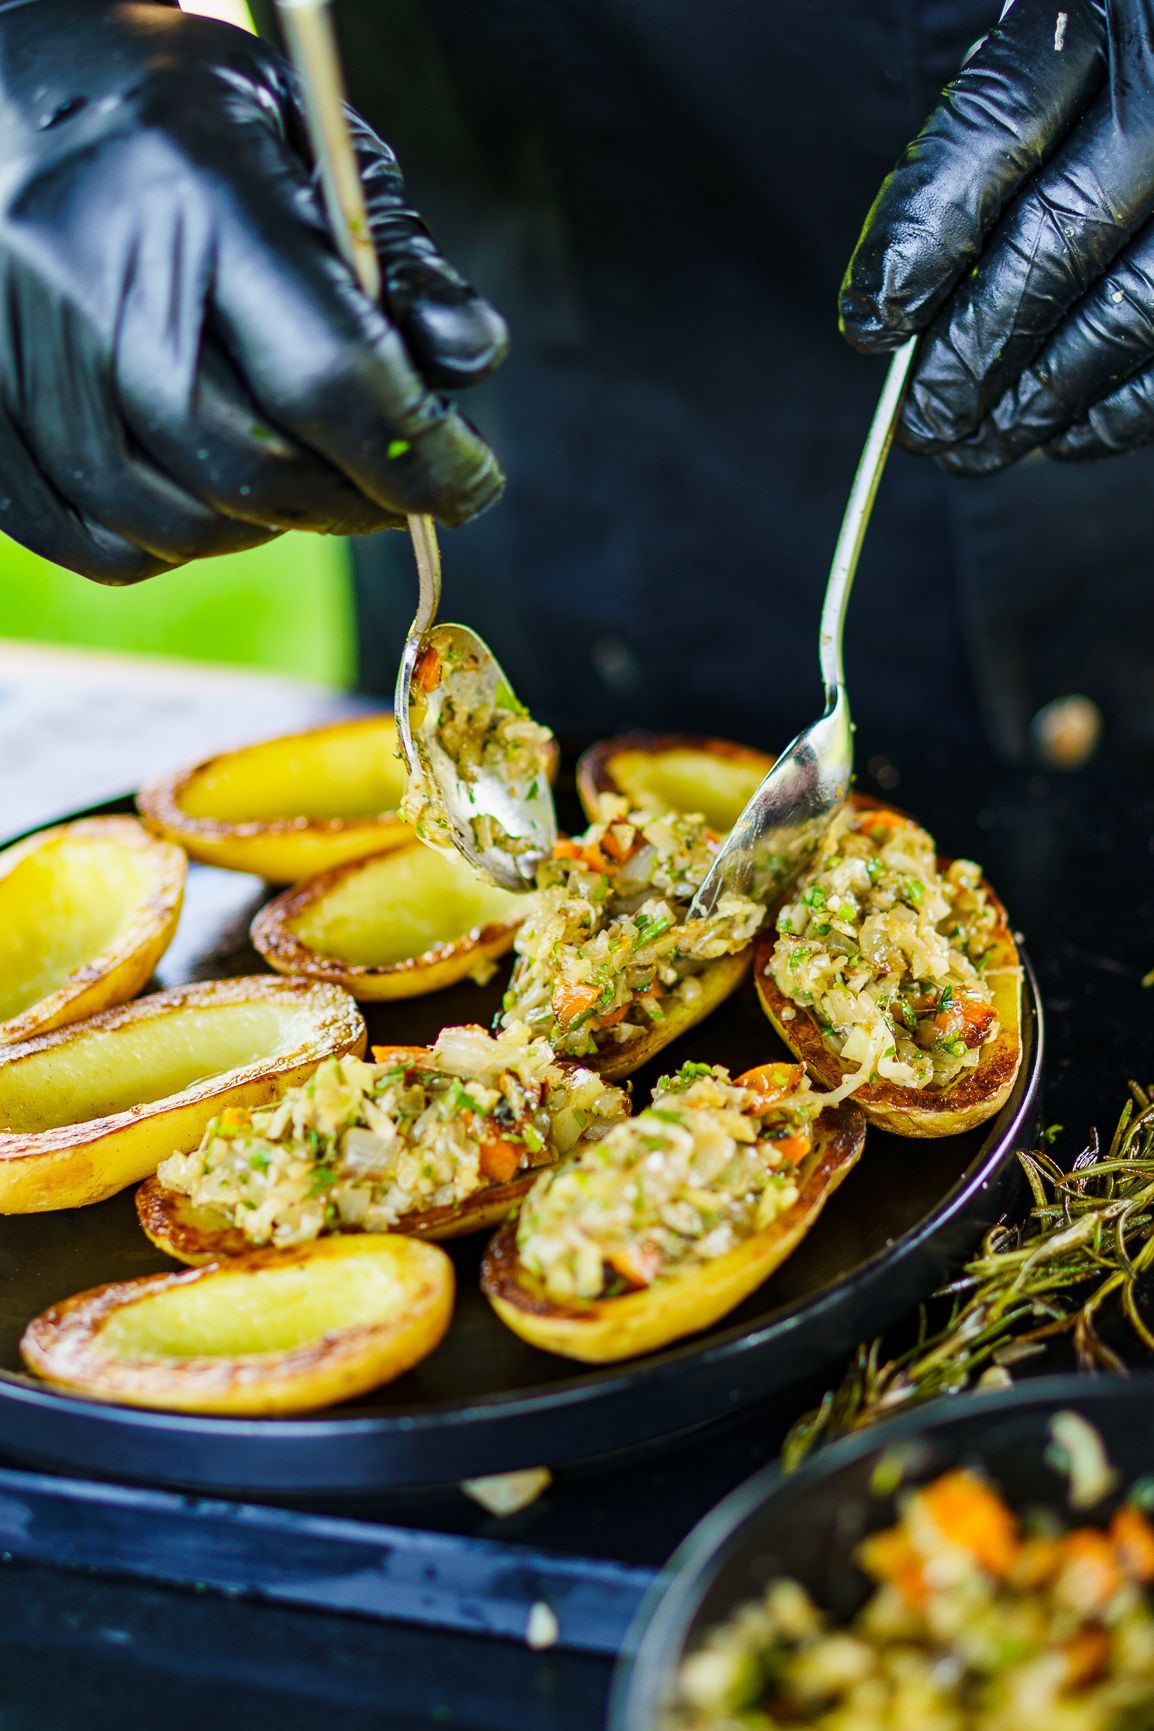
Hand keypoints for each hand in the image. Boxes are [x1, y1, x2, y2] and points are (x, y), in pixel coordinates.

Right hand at [0, 0, 506, 582]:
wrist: (1, 86)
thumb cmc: (173, 114)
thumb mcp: (301, 137)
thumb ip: (394, 255)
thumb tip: (469, 359)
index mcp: (189, 186)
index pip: (330, 376)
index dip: (420, 455)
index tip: (471, 480)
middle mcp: (85, 271)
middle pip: (254, 465)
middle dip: (354, 502)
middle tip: (395, 489)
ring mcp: (16, 348)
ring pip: (175, 522)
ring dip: (267, 528)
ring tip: (304, 484)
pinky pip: (93, 541)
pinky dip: (173, 545)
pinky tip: (211, 494)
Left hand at [839, 0, 1153, 474]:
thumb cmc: (1096, 78)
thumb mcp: (1037, 69)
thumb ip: (971, 159)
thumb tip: (892, 317)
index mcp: (1099, 11)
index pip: (991, 128)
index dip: (920, 239)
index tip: (870, 325)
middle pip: (1058, 237)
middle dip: (971, 350)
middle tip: (919, 421)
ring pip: (1128, 311)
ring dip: (1036, 401)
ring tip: (970, 447)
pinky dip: (1115, 411)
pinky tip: (1059, 434)